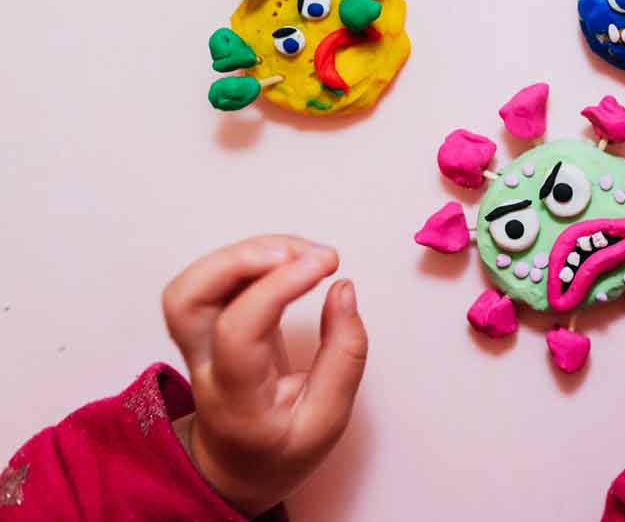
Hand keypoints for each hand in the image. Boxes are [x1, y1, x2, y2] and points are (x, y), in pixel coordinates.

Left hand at [161, 236, 367, 516]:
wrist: (237, 466)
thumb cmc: (282, 447)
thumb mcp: (328, 419)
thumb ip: (345, 356)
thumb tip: (343, 288)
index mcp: (235, 399)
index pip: (237, 330)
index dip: (279, 285)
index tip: (327, 264)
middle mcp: (202, 367)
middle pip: (186, 298)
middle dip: (243, 258)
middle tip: (301, 253)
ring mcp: (195, 344)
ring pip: (193, 282)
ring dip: (248, 252)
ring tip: (303, 253)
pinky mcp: (206, 324)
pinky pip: (213, 279)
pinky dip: (253, 257)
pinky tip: (291, 261)